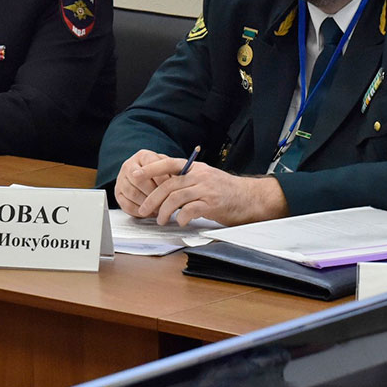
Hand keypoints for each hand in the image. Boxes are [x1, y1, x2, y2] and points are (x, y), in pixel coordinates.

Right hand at [113, 149, 177, 216]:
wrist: (147, 178)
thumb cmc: (162, 174)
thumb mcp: (168, 168)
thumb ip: (173, 171)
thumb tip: (182, 178)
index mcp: (143, 156)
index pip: (150, 165)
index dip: (161, 179)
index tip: (170, 189)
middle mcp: (129, 165)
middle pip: (139, 180)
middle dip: (153, 193)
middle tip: (165, 202)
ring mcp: (121, 179)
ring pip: (132, 193)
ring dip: (147, 203)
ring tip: (159, 209)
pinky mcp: (117, 193)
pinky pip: (125, 204)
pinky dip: (138, 211)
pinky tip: (148, 213)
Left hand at [134, 159, 287, 226]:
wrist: (251, 198)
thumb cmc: (226, 192)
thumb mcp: (206, 179)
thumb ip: (188, 181)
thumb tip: (165, 189)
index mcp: (196, 168)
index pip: (168, 163)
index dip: (150, 168)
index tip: (135, 175)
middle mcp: (200, 175)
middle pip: (168, 184)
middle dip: (152, 198)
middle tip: (143, 210)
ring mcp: (206, 189)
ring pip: (176, 198)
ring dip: (164, 211)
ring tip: (160, 220)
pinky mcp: (212, 204)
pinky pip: (190, 210)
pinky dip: (181, 217)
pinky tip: (179, 222)